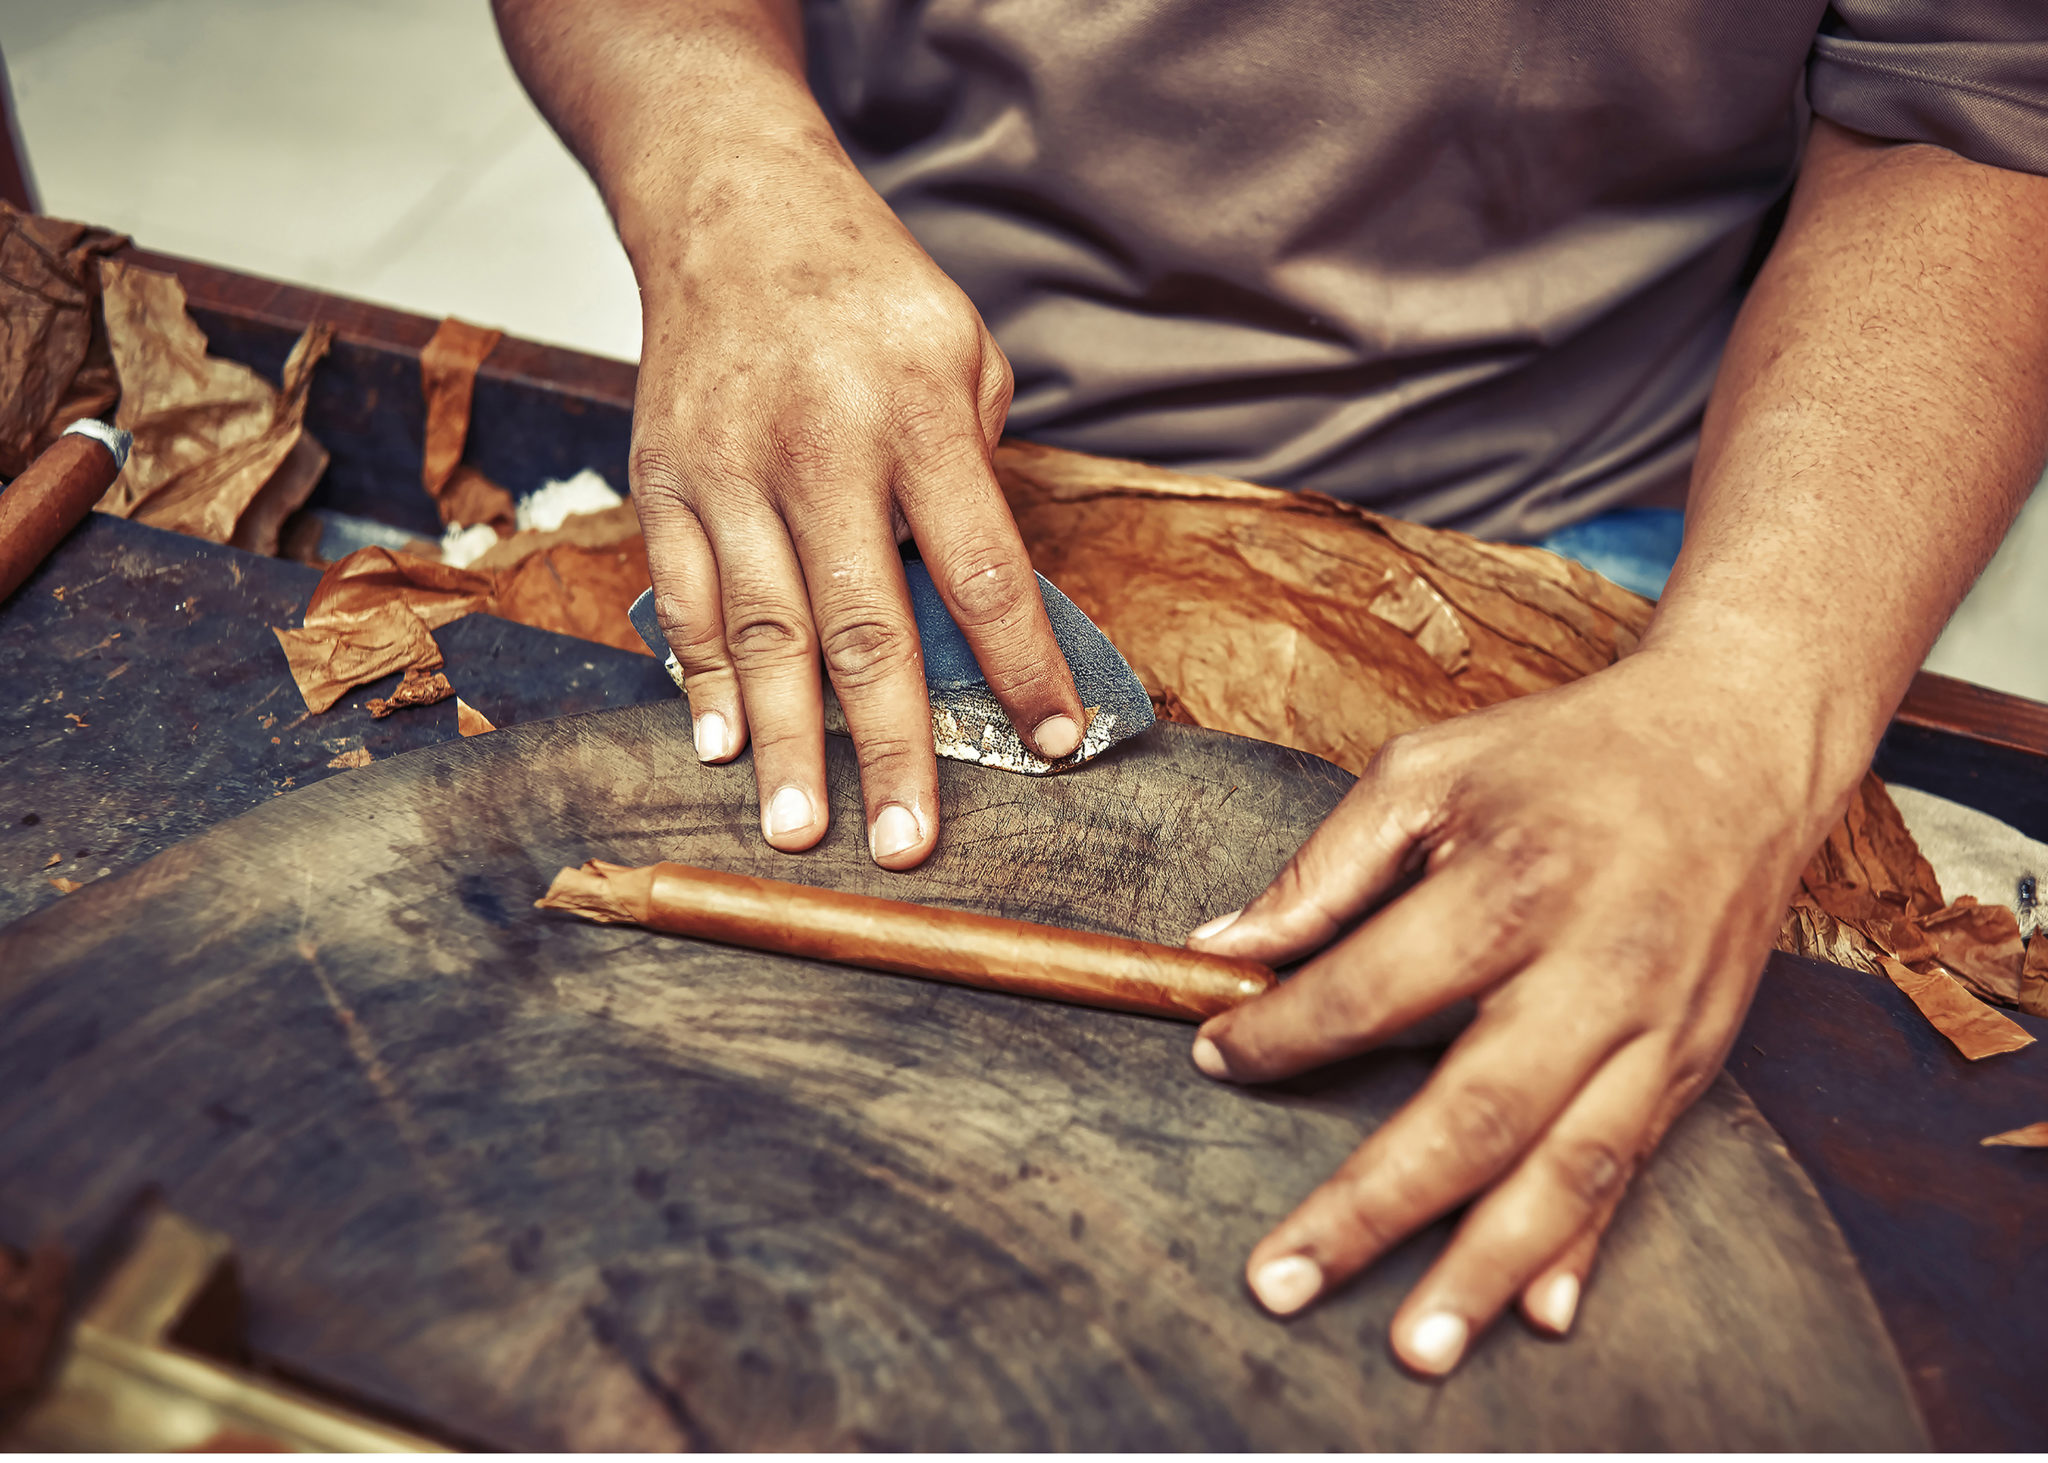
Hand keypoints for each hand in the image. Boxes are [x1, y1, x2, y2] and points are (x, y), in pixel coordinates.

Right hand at [625, 146, 1084, 867]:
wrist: (733, 210)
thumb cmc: (869, 294)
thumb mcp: (963, 355)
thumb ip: (976, 477)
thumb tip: (984, 612)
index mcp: (915, 410)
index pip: (982, 567)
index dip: (1021, 664)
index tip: (1056, 742)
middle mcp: (816, 444)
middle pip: (862, 623)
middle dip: (889, 745)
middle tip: (905, 844)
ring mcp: (727, 465)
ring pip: (762, 629)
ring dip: (784, 742)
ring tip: (799, 831)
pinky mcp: (662, 479)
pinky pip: (682, 599)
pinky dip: (703, 681)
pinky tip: (722, 749)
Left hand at [1185, 651, 1843, 1374]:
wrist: (1738, 744)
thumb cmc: (1567, 755)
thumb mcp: (1431, 771)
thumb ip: (1324, 868)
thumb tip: (1220, 946)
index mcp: (1513, 886)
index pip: (1373, 989)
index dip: (1284, 1033)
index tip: (1216, 1055)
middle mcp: (1593, 971)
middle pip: (1472, 1114)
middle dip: (1371, 1209)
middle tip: (1282, 1280)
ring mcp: (1654, 1028)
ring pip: (1563, 1171)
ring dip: (1483, 1270)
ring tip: (1411, 1345)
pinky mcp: (1692, 1061)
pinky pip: (1632, 1169)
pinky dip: (1584, 1248)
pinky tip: (1535, 1312)